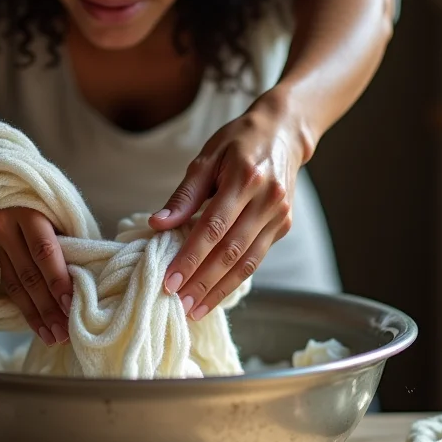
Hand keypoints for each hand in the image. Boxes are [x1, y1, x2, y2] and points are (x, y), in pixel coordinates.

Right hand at [0, 208, 71, 346]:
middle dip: (48, 306)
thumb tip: (89, 273)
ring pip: (15, 285)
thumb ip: (64, 236)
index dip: (57, 279)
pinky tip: (36, 326)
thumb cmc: (34, 201)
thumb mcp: (50, 208)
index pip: (44, 250)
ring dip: (36, 315)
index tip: (71, 303)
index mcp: (28, 212)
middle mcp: (4, 227)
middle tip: (64, 333)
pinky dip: (23, 309)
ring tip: (53, 337)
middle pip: (29, 274)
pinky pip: (5, 287)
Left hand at [149, 93, 307, 319]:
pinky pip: (257, 258)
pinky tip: (215, 292)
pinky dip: (235, 279)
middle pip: (232, 251)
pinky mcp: (284, 225)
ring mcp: (279, 215)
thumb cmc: (239, 141)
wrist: (284, 132)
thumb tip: (157, 224)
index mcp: (245, 179)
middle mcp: (267, 200)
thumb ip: (184, 194)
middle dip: (204, 282)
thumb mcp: (207, 157)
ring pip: (248, 262)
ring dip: (220, 289)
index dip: (191, 257)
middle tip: (179, 304)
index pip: (213, 227)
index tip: (170, 280)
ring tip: (196, 308)